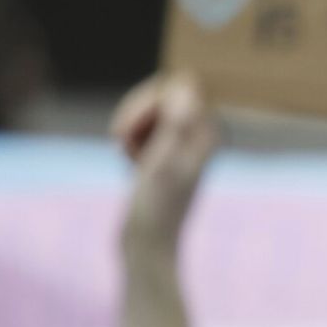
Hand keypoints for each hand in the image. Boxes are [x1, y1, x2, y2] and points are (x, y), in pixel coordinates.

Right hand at [112, 73, 218, 256]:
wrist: (149, 241)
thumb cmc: (157, 205)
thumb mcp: (163, 162)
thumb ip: (176, 124)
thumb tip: (187, 85)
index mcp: (208, 131)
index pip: (179, 85)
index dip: (145, 101)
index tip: (127, 128)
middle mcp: (202, 133)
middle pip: (163, 93)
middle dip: (135, 113)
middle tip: (118, 138)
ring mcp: (184, 142)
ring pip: (150, 110)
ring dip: (131, 126)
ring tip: (125, 152)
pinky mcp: (167, 152)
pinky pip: (144, 127)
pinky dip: (131, 139)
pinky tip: (129, 161)